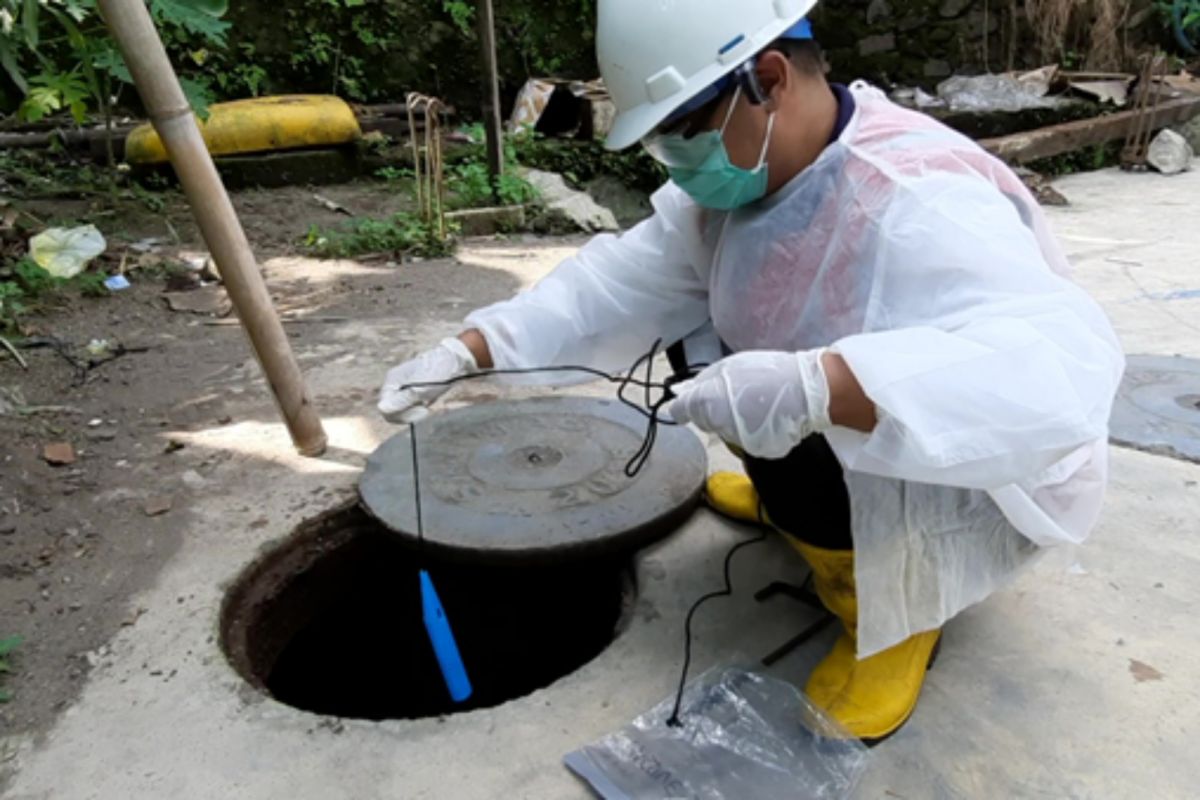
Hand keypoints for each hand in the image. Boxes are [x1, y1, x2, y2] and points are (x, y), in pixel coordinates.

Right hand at [378, 337, 478, 422]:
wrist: (452, 361)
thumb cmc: (436, 375)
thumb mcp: (419, 391)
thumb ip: (400, 401)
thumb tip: (381, 409)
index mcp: (392, 381)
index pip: (385, 408)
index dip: (401, 415)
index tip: (421, 411)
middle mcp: (394, 383)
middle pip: (391, 409)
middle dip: (408, 413)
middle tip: (425, 408)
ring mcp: (402, 385)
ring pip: (401, 408)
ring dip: (414, 409)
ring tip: (427, 401)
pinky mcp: (411, 388)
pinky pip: (409, 403)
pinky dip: (418, 404)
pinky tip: (428, 398)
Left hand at [668, 349, 831, 458]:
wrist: (808, 391)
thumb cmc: (769, 372)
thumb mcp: (730, 366)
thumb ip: (703, 382)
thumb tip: (682, 393)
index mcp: (709, 402)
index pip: (680, 411)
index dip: (682, 406)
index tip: (686, 403)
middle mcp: (719, 425)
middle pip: (703, 420)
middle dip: (711, 409)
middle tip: (735, 392)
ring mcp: (738, 440)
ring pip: (724, 431)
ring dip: (732, 419)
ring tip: (756, 402)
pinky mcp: (755, 450)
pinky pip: (745, 439)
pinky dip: (751, 429)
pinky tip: (766, 415)